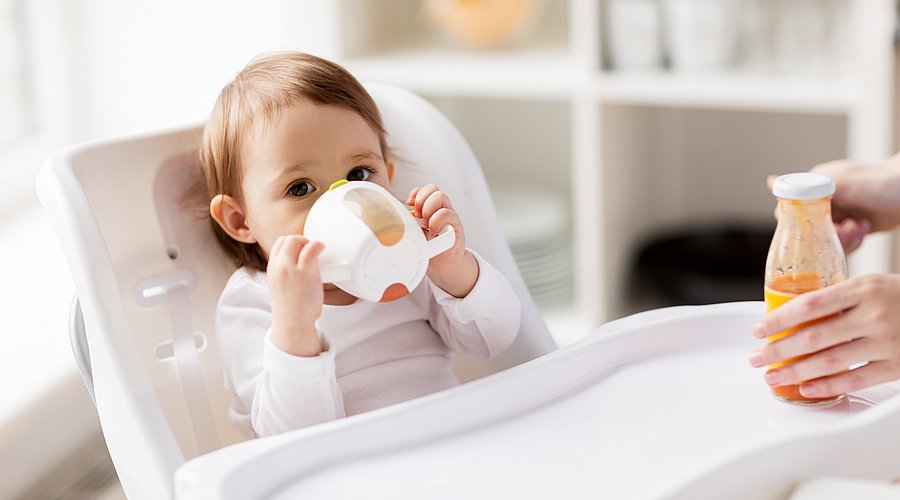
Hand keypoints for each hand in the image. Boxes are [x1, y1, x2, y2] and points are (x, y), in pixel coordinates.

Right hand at [267, 235, 324, 356]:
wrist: (293, 322)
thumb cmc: (291, 308)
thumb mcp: (280, 286)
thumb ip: (286, 274)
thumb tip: (300, 265)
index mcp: (272, 269)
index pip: (279, 244)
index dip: (291, 244)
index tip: (300, 249)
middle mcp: (279, 266)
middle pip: (288, 239)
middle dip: (301, 241)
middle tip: (310, 250)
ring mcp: (291, 268)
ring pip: (297, 240)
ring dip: (309, 242)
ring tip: (317, 250)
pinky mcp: (305, 272)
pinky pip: (311, 249)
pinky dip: (318, 245)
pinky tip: (322, 248)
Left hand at [407, 184, 477, 296]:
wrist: (442, 263)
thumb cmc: (428, 247)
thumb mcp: (414, 232)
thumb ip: (408, 223)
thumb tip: (391, 217)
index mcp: (431, 208)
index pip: (425, 189)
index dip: (416, 193)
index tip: (408, 204)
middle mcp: (441, 209)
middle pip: (433, 188)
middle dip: (421, 200)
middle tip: (417, 216)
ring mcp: (449, 215)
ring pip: (441, 197)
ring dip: (428, 209)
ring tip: (425, 224)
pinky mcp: (456, 225)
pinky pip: (448, 214)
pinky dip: (437, 221)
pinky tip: (432, 231)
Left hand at [749, 275, 899, 397]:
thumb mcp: (872, 285)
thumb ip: (839, 298)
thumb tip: (791, 314)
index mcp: (864, 288)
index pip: (809, 304)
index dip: (779, 319)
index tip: (758, 330)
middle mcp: (875, 314)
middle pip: (813, 336)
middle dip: (778, 350)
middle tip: (756, 358)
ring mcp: (888, 342)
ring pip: (829, 361)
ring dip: (794, 372)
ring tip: (772, 377)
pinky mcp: (899, 366)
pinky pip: (855, 380)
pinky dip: (826, 386)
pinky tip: (805, 389)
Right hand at [769, 157, 899, 253]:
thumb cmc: (883, 182)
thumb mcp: (843, 184)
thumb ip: (808, 187)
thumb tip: (770, 182)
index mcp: (816, 187)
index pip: (791, 211)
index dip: (799, 224)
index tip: (811, 230)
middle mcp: (825, 202)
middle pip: (808, 229)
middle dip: (824, 236)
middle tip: (844, 230)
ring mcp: (839, 215)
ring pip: (825, 239)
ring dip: (841, 240)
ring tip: (858, 228)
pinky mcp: (852, 227)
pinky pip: (841, 244)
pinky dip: (852, 242)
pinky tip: (863, 229)